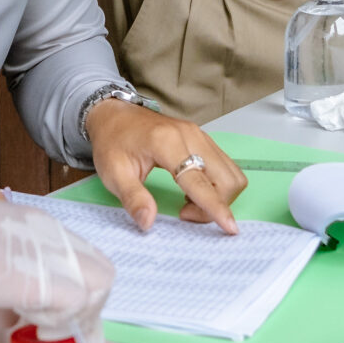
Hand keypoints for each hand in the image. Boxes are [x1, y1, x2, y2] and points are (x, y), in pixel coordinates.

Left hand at [84, 99, 247, 232]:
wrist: (113, 114)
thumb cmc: (112, 142)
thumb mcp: (113, 174)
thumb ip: (133, 198)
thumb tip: (148, 222)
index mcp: (166, 143)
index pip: (199, 181)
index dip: (215, 207)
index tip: (230, 228)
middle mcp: (190, 136)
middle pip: (226, 178)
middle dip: (216, 205)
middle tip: (184, 213)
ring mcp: (199, 135)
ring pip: (231, 173)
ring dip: (219, 196)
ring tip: (188, 203)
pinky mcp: (203, 138)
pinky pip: (225, 166)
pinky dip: (217, 185)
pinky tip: (192, 190)